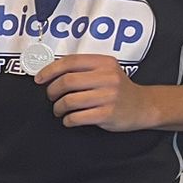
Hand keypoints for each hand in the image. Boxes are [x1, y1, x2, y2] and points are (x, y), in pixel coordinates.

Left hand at [39, 53, 156, 130]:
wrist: (143, 106)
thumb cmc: (118, 89)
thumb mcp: (106, 71)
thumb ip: (84, 68)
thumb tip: (50, 72)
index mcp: (104, 63)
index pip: (70, 61)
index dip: (50, 70)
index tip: (39, 79)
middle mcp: (107, 78)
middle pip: (66, 81)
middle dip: (52, 91)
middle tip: (52, 97)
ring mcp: (108, 96)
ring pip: (68, 101)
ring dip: (57, 108)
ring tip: (59, 110)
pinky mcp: (107, 114)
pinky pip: (76, 117)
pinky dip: (67, 120)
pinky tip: (70, 119)